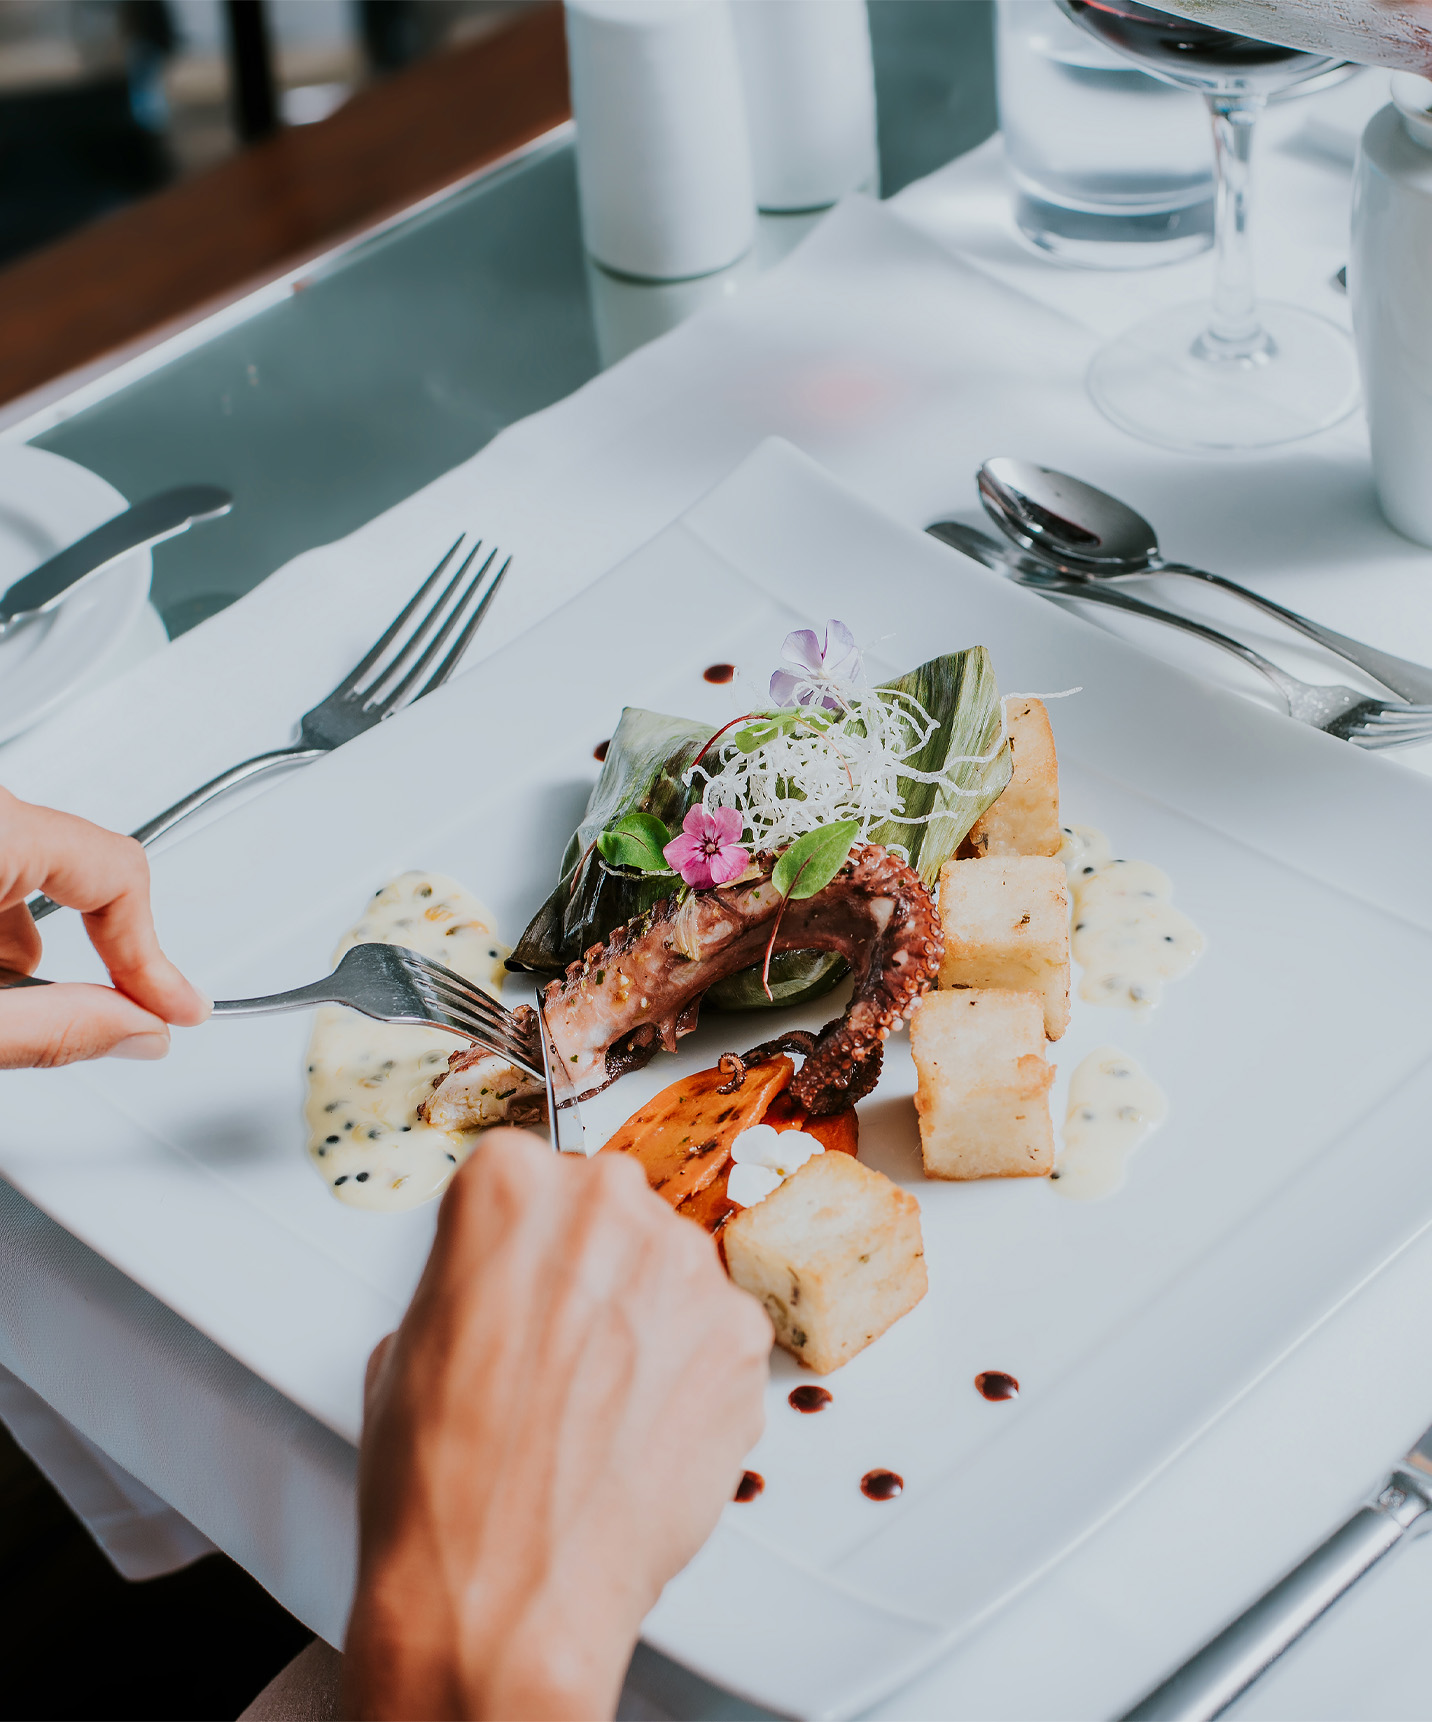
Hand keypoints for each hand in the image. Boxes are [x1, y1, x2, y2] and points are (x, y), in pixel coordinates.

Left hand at [0, 787, 208, 1067]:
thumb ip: (53, 1027)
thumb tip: (137, 1030)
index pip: (117, 874)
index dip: (152, 954)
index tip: (173, 1006)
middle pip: (75, 867)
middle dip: (84, 950)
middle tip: (82, 1018)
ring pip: (24, 863)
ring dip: (20, 939)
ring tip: (2, 1003)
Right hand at [342, 1131, 772, 1721]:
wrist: (508, 1594)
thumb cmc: (440, 1483)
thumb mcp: (407, 1342)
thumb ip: (472, 1277)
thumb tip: (505, 1288)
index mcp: (508, 1183)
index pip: (529, 1174)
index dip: (521, 1241)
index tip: (520, 1277)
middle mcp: (607, 1201)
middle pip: (609, 1211)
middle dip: (591, 1268)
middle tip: (563, 1349)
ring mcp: (685, 1265)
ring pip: (669, 1269)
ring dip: (647, 1317)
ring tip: (602, 1406)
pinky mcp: (743, 1333)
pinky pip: (718, 1331)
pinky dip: (693, 1373)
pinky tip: (645, 1430)